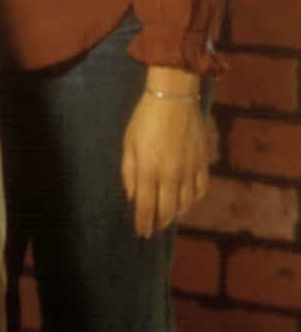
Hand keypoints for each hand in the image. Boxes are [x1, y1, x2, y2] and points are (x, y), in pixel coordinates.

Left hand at [121, 91, 210, 237]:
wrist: (174, 97)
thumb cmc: (144, 119)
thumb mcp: (128, 144)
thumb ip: (129, 173)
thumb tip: (133, 197)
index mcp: (148, 170)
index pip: (145, 207)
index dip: (143, 223)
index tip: (141, 233)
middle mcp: (171, 175)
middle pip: (167, 210)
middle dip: (159, 223)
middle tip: (153, 229)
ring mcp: (189, 170)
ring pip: (185, 204)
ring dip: (175, 214)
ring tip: (167, 217)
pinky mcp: (203, 163)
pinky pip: (200, 190)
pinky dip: (193, 200)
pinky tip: (186, 201)